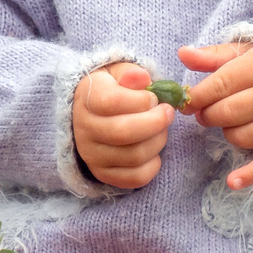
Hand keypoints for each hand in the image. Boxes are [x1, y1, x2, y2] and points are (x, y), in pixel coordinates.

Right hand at [73, 61, 172, 188]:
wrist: (94, 114)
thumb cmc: (113, 89)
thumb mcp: (118, 73)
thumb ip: (129, 74)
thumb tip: (141, 78)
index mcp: (86, 98)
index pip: (111, 102)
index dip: (141, 100)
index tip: (153, 97)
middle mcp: (84, 129)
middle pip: (123, 132)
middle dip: (155, 122)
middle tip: (168, 112)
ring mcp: (92, 155)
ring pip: (133, 156)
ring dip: (158, 141)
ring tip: (162, 129)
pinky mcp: (103, 174)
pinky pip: (134, 178)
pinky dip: (153, 165)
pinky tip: (154, 149)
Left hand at [178, 41, 252, 190]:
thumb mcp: (249, 50)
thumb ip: (216, 55)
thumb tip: (183, 54)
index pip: (220, 85)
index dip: (198, 96)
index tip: (187, 101)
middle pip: (228, 112)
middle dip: (209, 115)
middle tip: (206, 112)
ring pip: (242, 136)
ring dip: (229, 133)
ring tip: (231, 121)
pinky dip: (250, 174)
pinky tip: (233, 181)